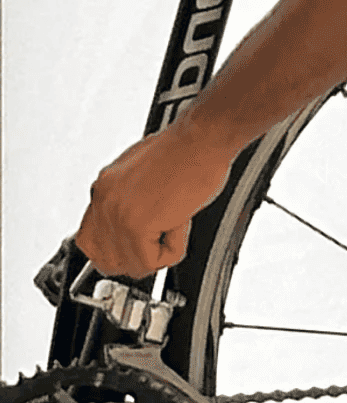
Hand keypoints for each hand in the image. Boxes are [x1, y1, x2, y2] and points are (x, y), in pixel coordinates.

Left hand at [75, 117, 236, 277]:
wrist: (200, 138)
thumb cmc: (184, 148)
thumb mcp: (142, 171)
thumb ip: (129, 199)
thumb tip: (138, 221)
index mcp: (104, 187)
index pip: (90, 238)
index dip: (117, 250)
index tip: (135, 250)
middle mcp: (104, 200)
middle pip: (105, 259)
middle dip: (134, 260)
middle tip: (156, 250)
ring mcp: (117, 213)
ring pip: (131, 263)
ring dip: (156, 255)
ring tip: (173, 226)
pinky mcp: (136, 225)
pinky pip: (153, 261)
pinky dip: (173, 251)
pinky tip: (180, 223)